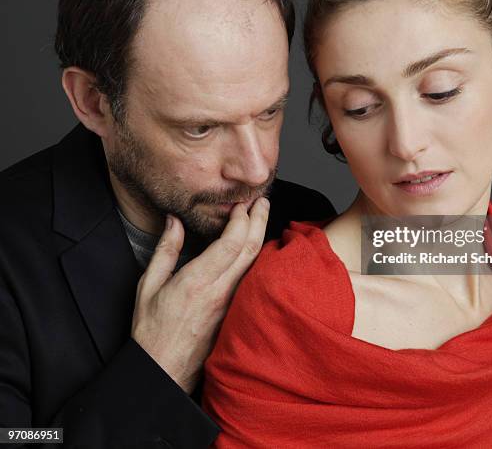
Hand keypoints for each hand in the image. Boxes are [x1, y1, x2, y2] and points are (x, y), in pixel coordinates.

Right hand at [131, 197, 269, 393]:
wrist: (162, 373)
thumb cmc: (151, 331)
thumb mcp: (148, 287)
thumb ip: (165, 250)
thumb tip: (174, 221)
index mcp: (196, 282)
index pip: (230, 244)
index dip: (241, 220)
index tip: (241, 203)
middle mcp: (218, 291)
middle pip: (250, 249)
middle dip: (259, 220)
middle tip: (262, 200)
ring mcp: (231, 304)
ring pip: (254, 264)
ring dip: (261, 236)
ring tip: (262, 215)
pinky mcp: (235, 313)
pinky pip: (251, 279)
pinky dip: (257, 257)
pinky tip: (256, 246)